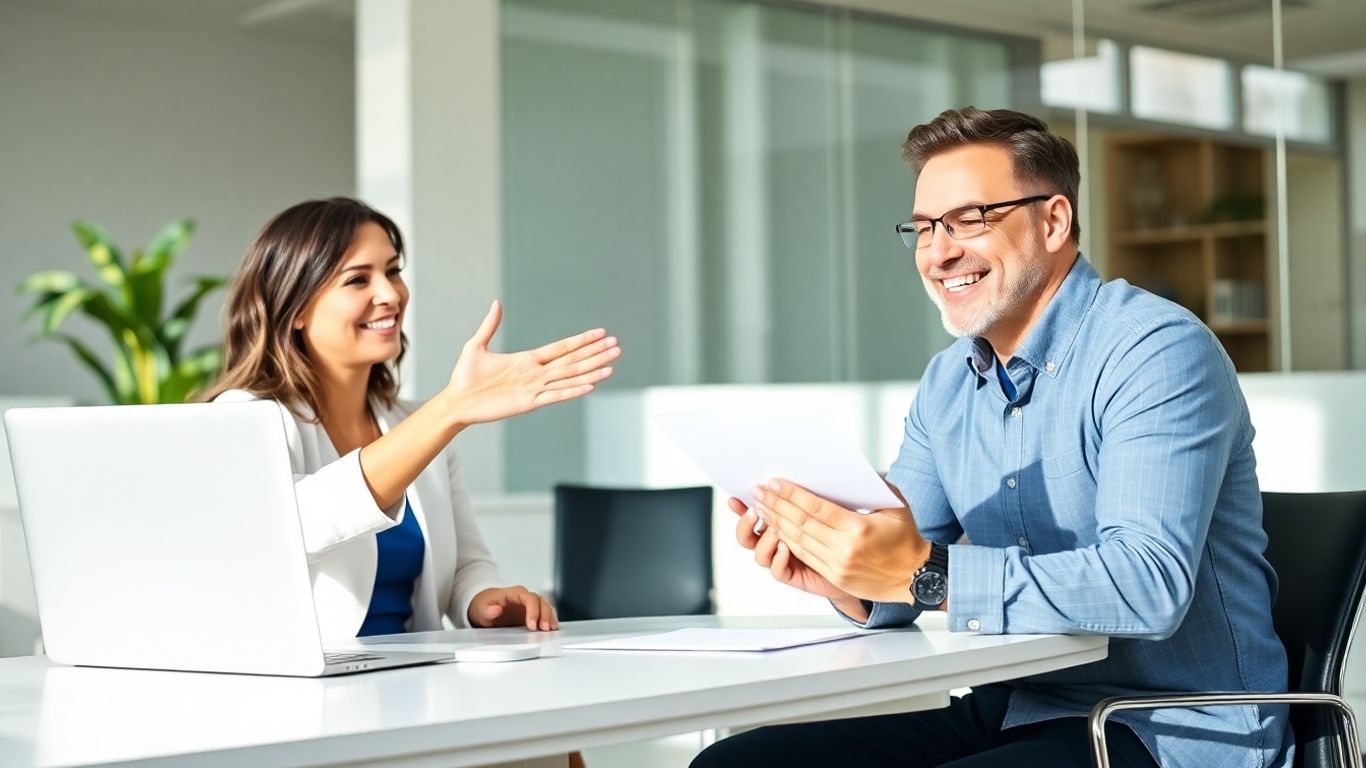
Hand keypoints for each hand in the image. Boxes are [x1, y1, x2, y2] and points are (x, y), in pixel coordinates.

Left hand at [445, 300, 620, 424]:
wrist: (456, 401)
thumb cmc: (464, 376)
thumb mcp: (476, 345)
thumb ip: (490, 325)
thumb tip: (497, 302)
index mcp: (527, 359)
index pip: (562, 347)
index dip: (582, 340)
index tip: (601, 333)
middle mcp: (536, 373)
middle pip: (572, 361)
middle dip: (595, 353)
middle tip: (618, 346)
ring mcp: (534, 388)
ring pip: (569, 377)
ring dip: (592, 371)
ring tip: (612, 366)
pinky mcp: (528, 403)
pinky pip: (556, 395)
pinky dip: (573, 390)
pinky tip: (590, 385)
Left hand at [468, 586, 558, 630]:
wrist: (485, 607)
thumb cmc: (484, 606)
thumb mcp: (481, 609)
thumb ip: (487, 610)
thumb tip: (496, 609)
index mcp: (514, 593)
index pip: (529, 598)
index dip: (533, 611)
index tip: (532, 625)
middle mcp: (525, 597)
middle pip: (541, 602)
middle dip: (545, 615)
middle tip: (544, 629)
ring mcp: (530, 605)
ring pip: (546, 607)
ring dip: (550, 618)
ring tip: (551, 630)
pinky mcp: (532, 614)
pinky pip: (545, 614)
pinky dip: (550, 620)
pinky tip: (552, 629)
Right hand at [729, 497, 851, 600]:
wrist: (854, 561)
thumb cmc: (838, 532)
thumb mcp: (819, 509)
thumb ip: (799, 499)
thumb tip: (781, 479)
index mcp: (776, 524)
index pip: (750, 516)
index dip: (739, 508)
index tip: (734, 498)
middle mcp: (774, 544)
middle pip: (746, 537)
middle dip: (746, 522)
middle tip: (755, 508)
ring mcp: (782, 560)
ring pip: (759, 555)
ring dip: (765, 540)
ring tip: (775, 529)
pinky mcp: (794, 576)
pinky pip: (778, 571)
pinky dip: (778, 559)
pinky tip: (785, 548)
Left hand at [752, 479, 929, 603]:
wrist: (915, 577)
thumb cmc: (905, 538)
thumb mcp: (896, 506)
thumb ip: (875, 486)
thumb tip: (854, 468)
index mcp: (857, 528)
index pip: (815, 508)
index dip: (791, 495)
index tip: (773, 483)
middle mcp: (844, 548)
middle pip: (801, 523)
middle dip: (776, 505)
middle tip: (758, 491)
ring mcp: (837, 565)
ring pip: (798, 541)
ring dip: (776, 523)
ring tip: (761, 508)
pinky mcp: (834, 577)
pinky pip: (804, 556)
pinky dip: (787, 541)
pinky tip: (776, 529)